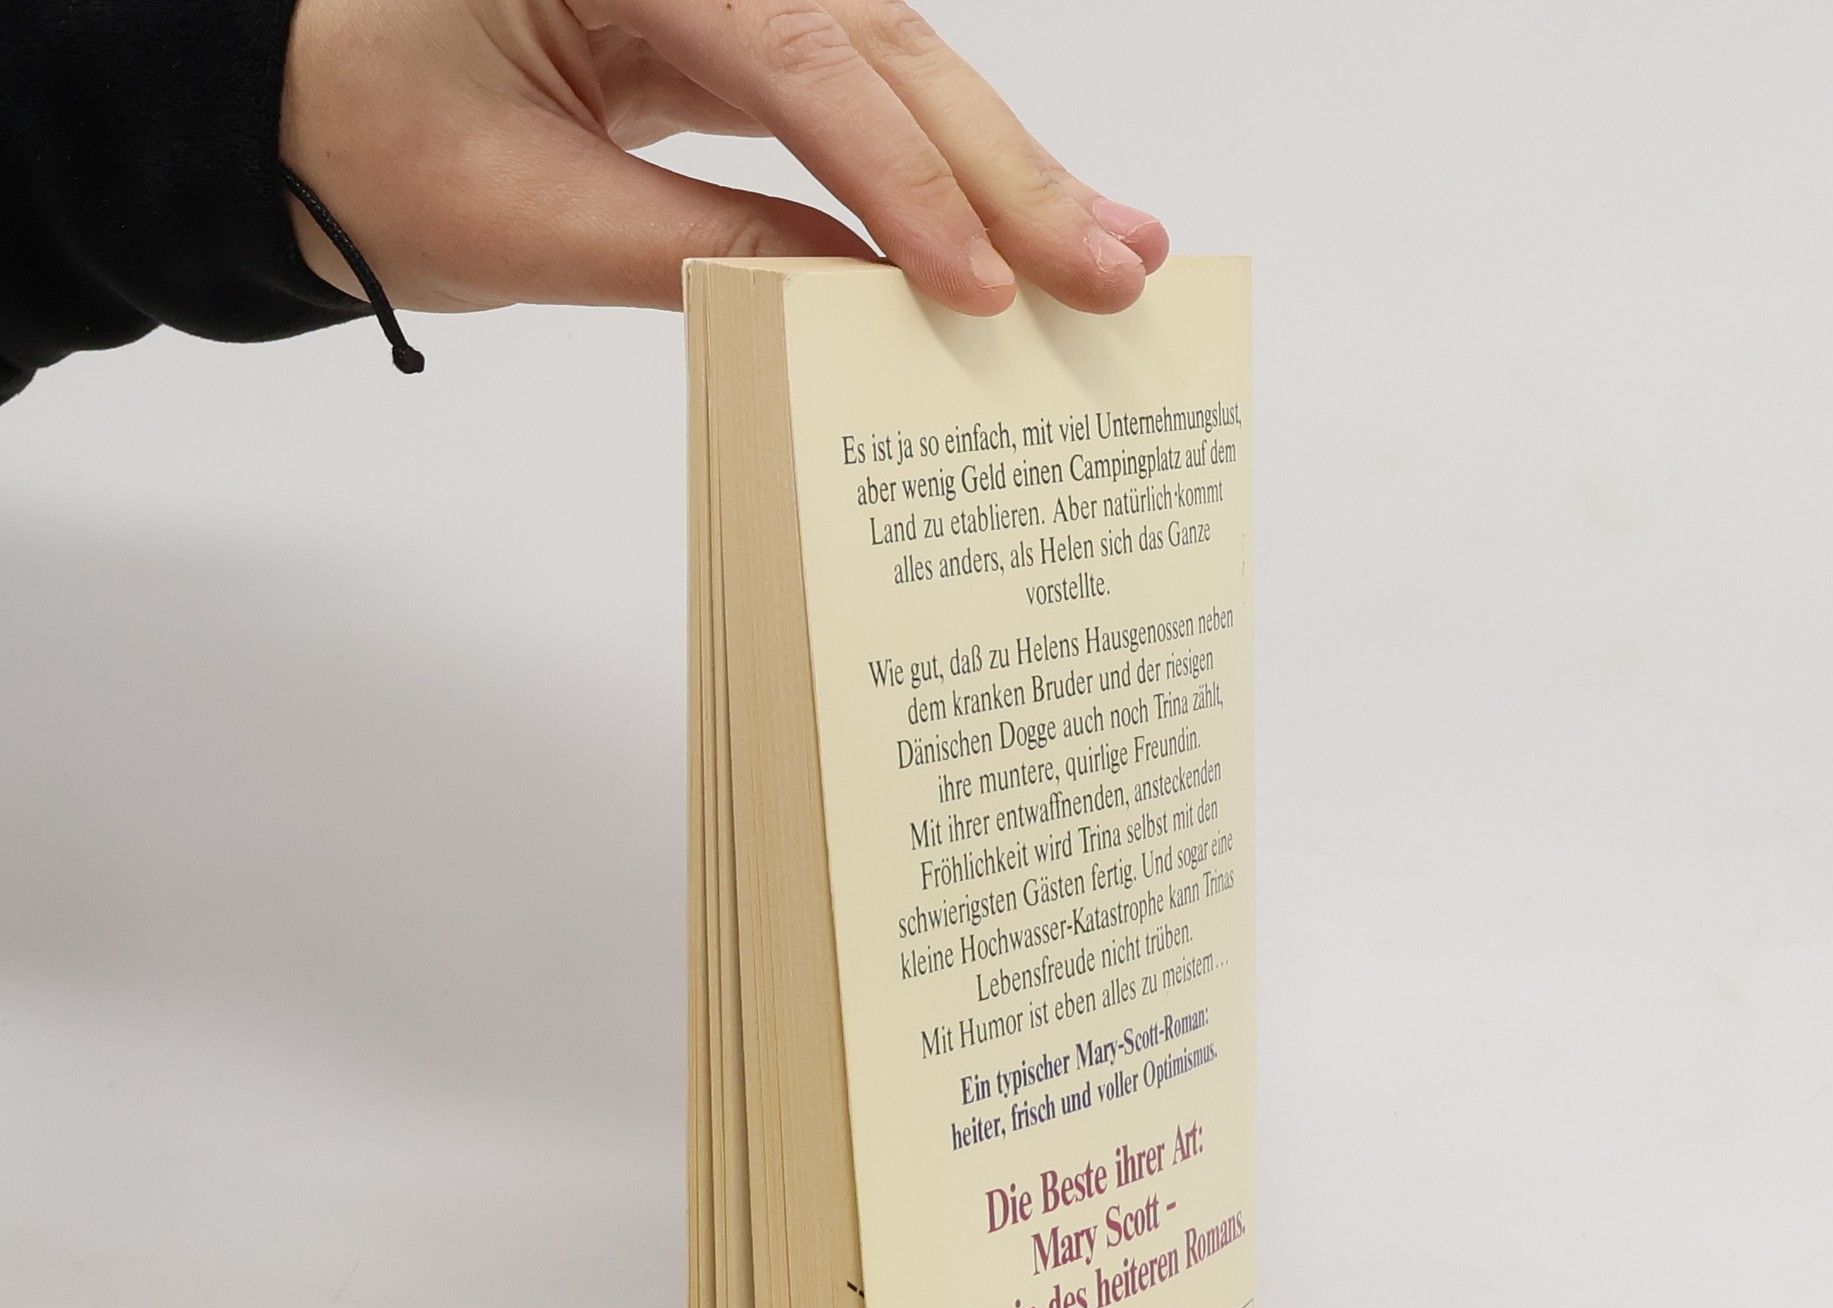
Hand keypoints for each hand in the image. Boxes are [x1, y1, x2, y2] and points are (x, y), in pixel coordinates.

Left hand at [281, 0, 1169, 318]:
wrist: (272, 109)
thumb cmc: (354, 139)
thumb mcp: (527, 220)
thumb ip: (707, 256)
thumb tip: (864, 303)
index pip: (806, 66)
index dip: (906, 187)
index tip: (979, 290)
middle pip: (885, 49)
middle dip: (1006, 168)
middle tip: (1117, 264)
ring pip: (891, 68)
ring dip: (1002, 168)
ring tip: (1109, 247)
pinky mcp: (721, 36)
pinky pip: (851, 98)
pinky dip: (930, 170)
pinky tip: (1008, 220)